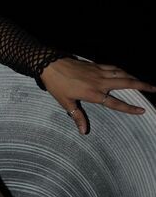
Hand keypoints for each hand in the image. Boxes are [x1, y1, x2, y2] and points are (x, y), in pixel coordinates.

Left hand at [39, 57, 155, 134]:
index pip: (115, 103)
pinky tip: (126, 72)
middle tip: (154, 88)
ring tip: (144, 82)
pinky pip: (113, 67)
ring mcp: (98, 72)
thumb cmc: (57, 85)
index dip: (129, 108)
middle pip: (126, 83)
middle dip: (142, 86)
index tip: (141, 110)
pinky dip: (122, 70)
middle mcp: (99, 82)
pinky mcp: (95, 65)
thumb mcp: (65, 103)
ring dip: (134, 77)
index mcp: (93, 93)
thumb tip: (84, 131)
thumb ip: (77, 116)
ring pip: (121, 73)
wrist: (50, 65)